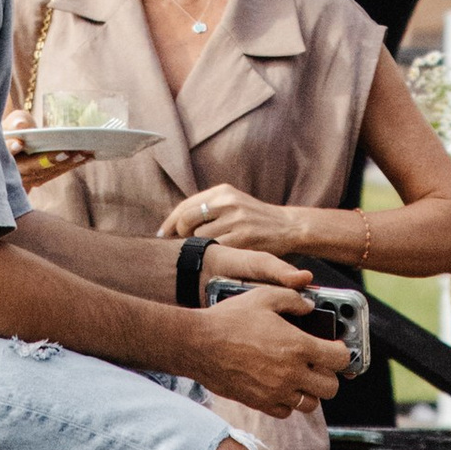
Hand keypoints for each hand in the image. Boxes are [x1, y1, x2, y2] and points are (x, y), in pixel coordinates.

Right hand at [0, 107, 89, 192]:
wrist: (15, 142)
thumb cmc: (15, 127)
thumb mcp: (14, 120)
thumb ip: (16, 122)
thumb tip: (20, 126)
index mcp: (2, 153)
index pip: (6, 151)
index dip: (12, 148)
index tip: (20, 143)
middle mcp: (13, 170)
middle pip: (32, 166)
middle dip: (51, 159)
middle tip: (69, 150)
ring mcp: (26, 179)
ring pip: (47, 173)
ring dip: (67, 163)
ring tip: (85, 152)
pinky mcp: (39, 179)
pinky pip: (55, 174)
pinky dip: (71, 165)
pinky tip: (87, 157)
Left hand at [158, 182, 305, 254]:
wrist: (288, 226)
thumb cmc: (255, 218)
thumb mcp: (233, 203)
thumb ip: (208, 208)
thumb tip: (176, 223)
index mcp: (222, 191)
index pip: (186, 205)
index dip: (171, 221)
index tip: (162, 234)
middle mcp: (227, 201)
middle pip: (187, 219)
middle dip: (180, 235)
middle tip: (181, 245)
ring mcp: (236, 219)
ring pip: (200, 237)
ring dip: (198, 247)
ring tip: (205, 251)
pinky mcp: (244, 237)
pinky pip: (217, 249)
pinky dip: (213, 255)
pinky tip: (217, 258)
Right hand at [196, 287, 346, 416]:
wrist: (199, 344)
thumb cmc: (230, 319)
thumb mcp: (264, 296)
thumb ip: (293, 299)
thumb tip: (309, 306)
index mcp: (297, 346)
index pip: (339, 359)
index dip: (342, 352)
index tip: (336, 347)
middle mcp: (291, 374)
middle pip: (330, 388)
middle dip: (329, 375)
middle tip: (319, 363)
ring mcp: (276, 392)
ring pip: (310, 404)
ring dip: (310, 391)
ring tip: (300, 376)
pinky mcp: (260, 403)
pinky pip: (286, 411)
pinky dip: (288, 402)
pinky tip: (280, 386)